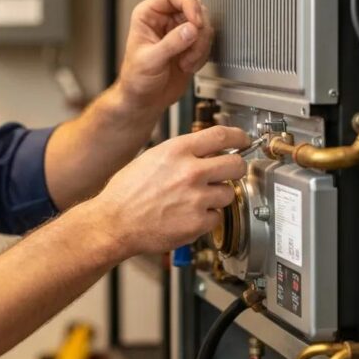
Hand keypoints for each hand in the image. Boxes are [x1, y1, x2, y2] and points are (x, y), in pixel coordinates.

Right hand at [86, 126, 249, 256]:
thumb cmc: (126, 193)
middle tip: (230, 172)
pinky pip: (216, 217)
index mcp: (177, 151)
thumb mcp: (151, 158)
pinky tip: (188, 215)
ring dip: (217, 196)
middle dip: (236, 168)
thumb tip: (205, 151)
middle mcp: (190, 171)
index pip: (221, 135)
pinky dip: (207, 218)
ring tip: (196, 200)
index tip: (243, 141)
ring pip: (228, 193)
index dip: (238, 137)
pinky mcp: (198, 222)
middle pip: (236, 164)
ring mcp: (196, 198)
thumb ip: (181, 153)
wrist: (114, 222)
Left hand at [117, 0, 212, 111]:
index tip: (196, 22)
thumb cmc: (136, 80)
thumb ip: (171, 44)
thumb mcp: (150, 60)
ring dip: (200, 45)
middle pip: (194, 7)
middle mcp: (165, 19)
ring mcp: (179, 31)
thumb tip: (190, 30)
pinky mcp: (190, 45)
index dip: (189, 5)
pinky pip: (207, 41)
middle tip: (191, 46)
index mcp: (148, 15)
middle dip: (198, 29)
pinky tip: (188, 66)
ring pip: (204, 24)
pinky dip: (202, 55)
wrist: (144, 100)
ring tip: (186, 61)